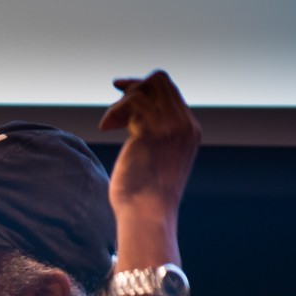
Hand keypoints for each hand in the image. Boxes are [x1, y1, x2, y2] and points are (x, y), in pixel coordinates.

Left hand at [98, 70, 200, 217]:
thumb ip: (151, 136)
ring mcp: (170, 127)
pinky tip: (106, 128)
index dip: (143, 90)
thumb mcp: (154, 159)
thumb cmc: (144, 195)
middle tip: (114, 112)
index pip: (169, 92)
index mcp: (189, 130)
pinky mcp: (152, 133)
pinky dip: (114, 111)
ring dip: (120, 103)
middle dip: (132, 88)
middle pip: (160, 82)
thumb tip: (130, 120)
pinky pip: (132, 102)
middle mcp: (184, 125)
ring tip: (110, 125)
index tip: (121, 97)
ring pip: (145, 88)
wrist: (148, 214)